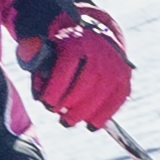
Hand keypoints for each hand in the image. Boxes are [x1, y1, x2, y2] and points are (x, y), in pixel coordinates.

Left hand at [27, 5, 131, 130]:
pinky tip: (91, 125)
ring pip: (104, 90)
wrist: (93, 34)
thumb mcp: (46, 47)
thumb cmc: (63, 48)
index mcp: (76, 40)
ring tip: (70, 122)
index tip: (47, 103)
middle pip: (88, 80)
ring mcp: (115, 62)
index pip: (67, 64)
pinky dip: (105, 114)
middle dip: (73, 104)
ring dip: (87, 112)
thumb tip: (38, 87)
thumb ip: (35, 63)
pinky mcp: (124, 75)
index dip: (57, 87)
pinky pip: (119, 97)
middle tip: (61, 118)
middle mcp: (98, 49)